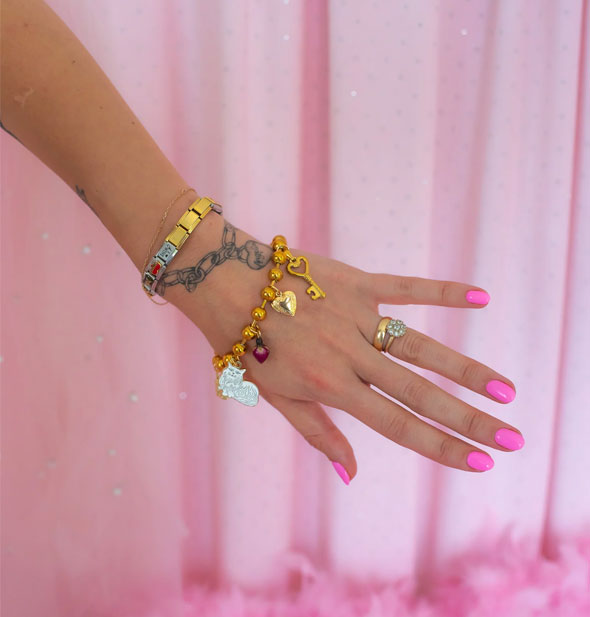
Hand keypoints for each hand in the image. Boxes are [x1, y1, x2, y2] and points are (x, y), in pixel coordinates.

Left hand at [163, 216, 522, 482]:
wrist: (226, 284)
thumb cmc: (247, 345)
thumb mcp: (275, 396)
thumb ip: (317, 432)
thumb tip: (350, 473)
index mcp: (330, 386)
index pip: (397, 424)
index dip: (441, 446)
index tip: (479, 462)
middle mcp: (349, 354)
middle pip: (420, 392)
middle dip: (469, 419)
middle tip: (512, 438)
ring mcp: (356, 315)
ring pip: (421, 346)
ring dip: (465, 369)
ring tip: (504, 390)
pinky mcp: (357, 282)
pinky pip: (406, 287)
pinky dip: (443, 291)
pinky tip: (481, 299)